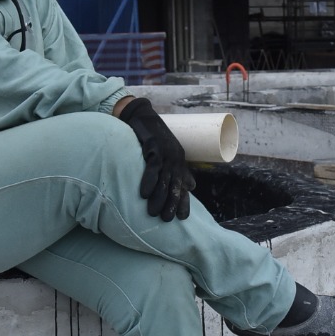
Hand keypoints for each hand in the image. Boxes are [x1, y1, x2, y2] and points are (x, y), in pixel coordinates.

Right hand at [117, 97, 193, 220]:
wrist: (142, 116)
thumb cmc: (154, 137)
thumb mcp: (168, 154)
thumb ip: (178, 170)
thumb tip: (192, 187)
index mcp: (179, 161)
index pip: (183, 184)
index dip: (183, 201)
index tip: (183, 218)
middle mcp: (175, 157)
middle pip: (175, 184)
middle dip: (171, 203)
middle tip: (167, 220)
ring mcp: (165, 152)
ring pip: (165, 178)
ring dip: (159, 197)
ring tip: (153, 213)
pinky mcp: (154, 145)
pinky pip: (152, 166)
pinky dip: (148, 180)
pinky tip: (143, 193)